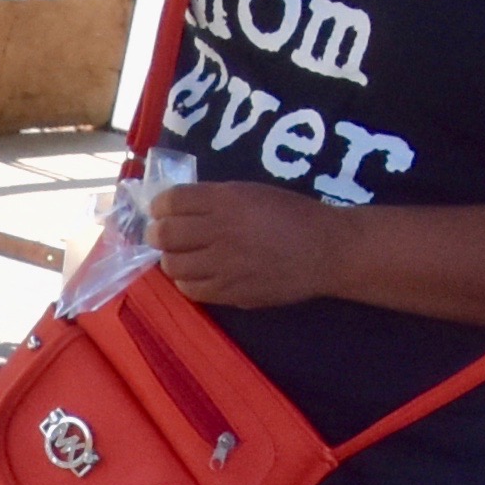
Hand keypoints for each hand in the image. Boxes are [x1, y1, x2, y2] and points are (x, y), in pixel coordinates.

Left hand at [151, 181, 346, 308]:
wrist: (327, 250)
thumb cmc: (293, 216)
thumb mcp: (253, 193)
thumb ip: (215, 200)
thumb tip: (179, 210)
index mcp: (227, 200)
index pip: (172, 201)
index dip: (159, 206)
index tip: (160, 211)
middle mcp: (220, 230)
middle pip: (165, 234)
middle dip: (157, 234)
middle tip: (161, 236)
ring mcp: (224, 264)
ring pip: (172, 265)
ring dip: (171, 260)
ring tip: (181, 257)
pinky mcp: (230, 291)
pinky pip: (191, 290)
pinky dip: (187, 282)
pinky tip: (196, 276)